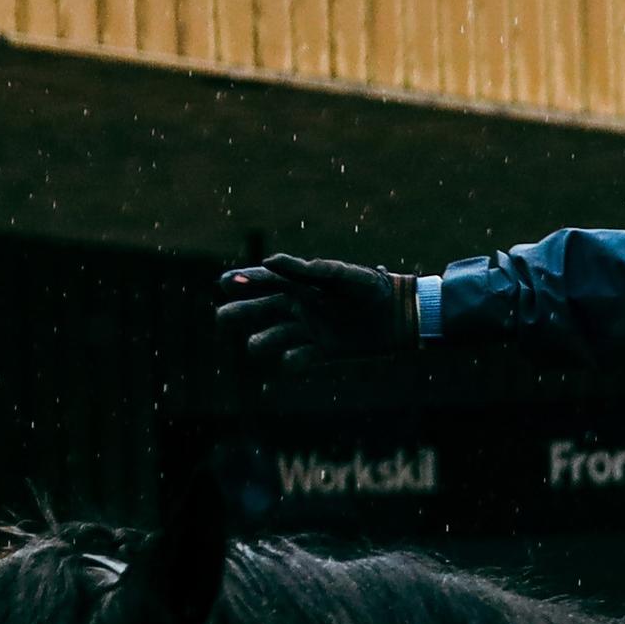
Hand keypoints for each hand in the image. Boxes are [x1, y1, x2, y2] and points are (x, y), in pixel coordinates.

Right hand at [213, 256, 418, 374]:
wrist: (402, 313)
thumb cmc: (373, 287)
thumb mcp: (341, 276)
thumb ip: (308, 270)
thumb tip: (269, 262)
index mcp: (301, 282)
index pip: (264, 280)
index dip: (243, 280)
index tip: (223, 282)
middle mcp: (300, 305)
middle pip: (258, 310)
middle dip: (238, 313)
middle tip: (222, 319)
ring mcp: (310, 328)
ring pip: (273, 337)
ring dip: (261, 342)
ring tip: (255, 346)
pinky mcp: (324, 349)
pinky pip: (299, 358)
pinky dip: (291, 361)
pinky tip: (289, 361)